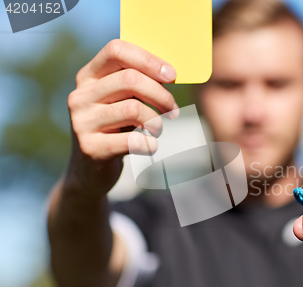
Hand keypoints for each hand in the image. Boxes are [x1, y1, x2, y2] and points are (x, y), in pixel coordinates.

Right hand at [65, 39, 177, 194]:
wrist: (90, 171)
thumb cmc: (115, 128)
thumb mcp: (120, 101)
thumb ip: (137, 83)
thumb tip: (170, 74)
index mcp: (88, 76)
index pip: (116, 50)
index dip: (148, 60)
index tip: (172, 75)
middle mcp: (80, 95)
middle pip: (130, 79)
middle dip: (161, 95)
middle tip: (173, 111)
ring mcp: (81, 122)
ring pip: (134, 109)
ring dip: (156, 121)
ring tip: (158, 130)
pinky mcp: (90, 148)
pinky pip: (132, 140)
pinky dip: (150, 144)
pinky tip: (149, 146)